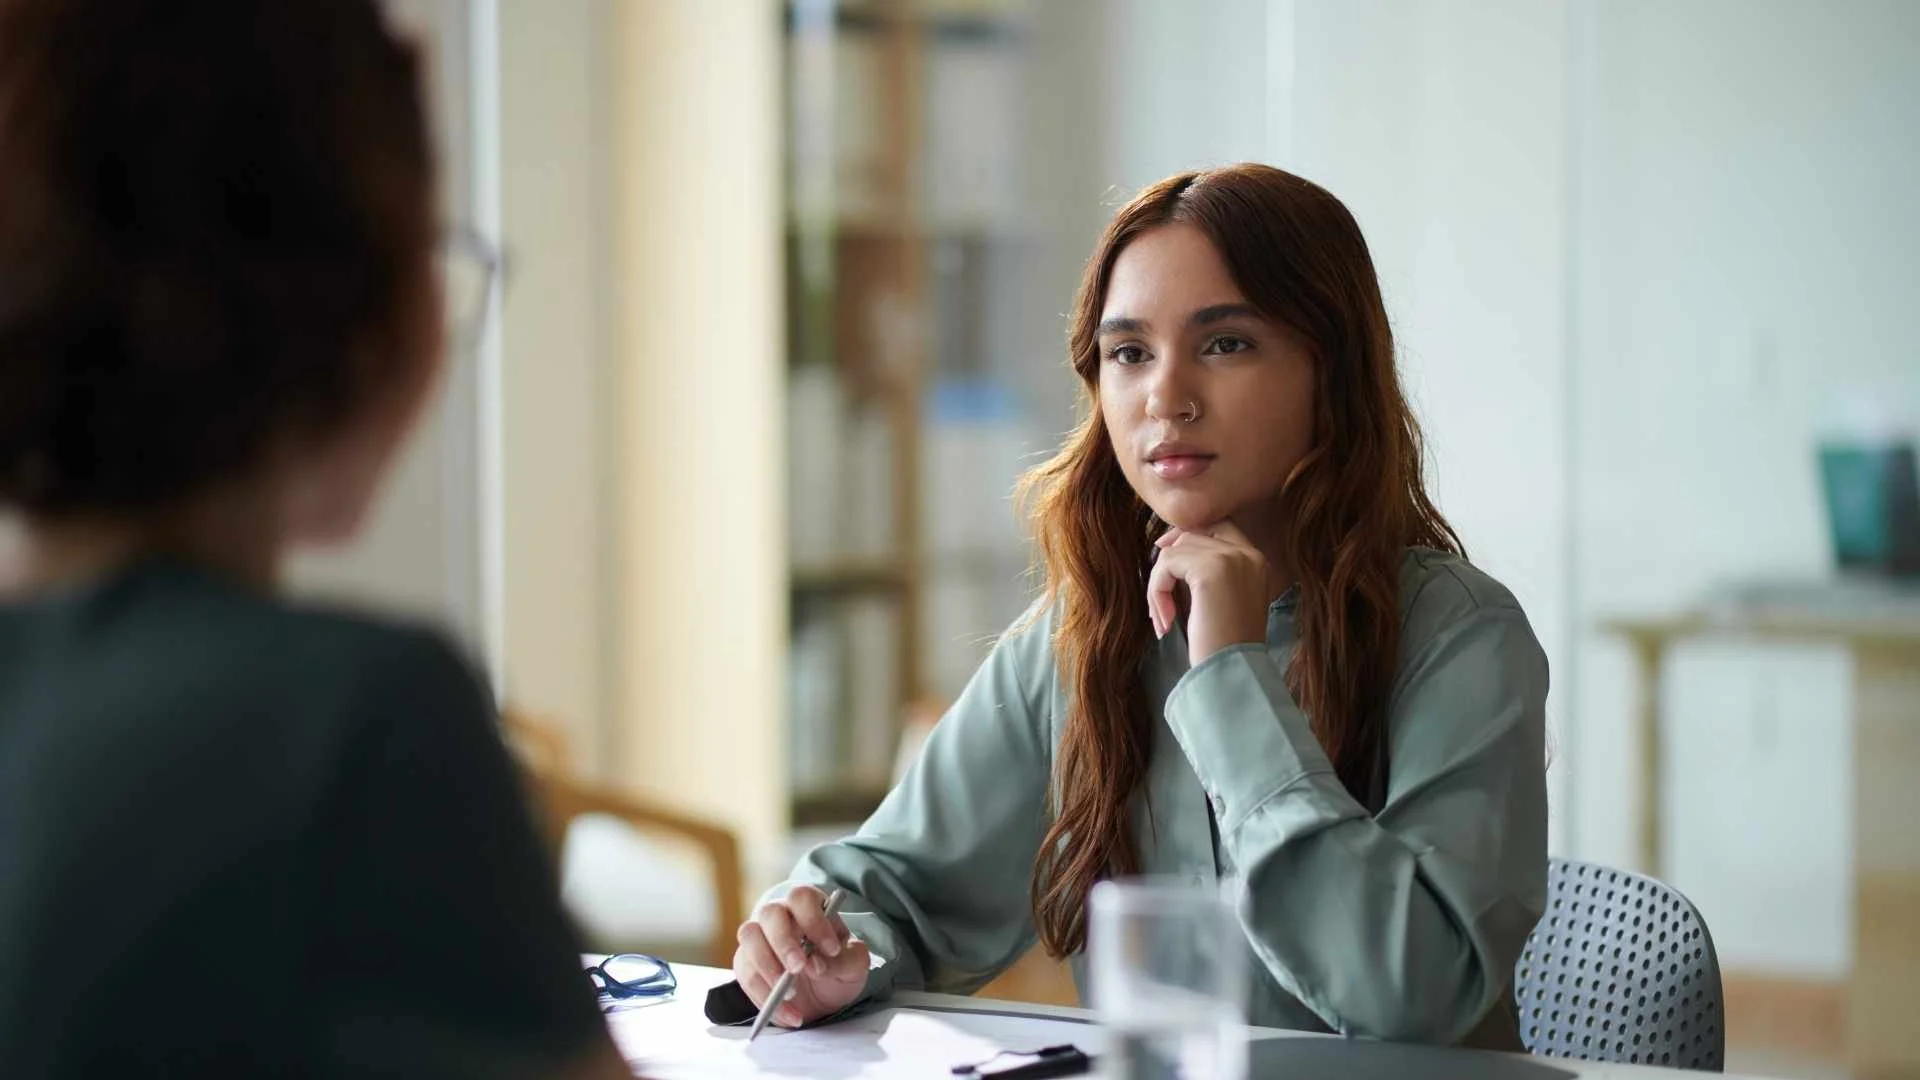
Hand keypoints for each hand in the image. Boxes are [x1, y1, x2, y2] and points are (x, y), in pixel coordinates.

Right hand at [732, 885, 869, 1028]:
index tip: (831, 949)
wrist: (823, 995)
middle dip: (784, 943)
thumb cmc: (838, 967)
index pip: (802, 898)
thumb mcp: (854, 965)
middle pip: (770, 913)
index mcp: (810, 906)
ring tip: (791, 994)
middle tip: (799, 969)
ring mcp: (759, 936)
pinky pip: (745, 973)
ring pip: (749, 936)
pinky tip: (788, 1012)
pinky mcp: (746, 962)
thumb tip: (816, 965)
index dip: (814, 921)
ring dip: (767, 966)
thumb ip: (844, 961)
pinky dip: (764, 995)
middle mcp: (780, 915)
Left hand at [1148, 521, 1272, 666]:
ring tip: (1164, 618)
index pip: (1218, 527)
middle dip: (1168, 562)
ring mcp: (1230, 559)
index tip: (1164, 554)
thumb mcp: (1225, 600)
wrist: (1232, 672)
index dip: (1186, 536)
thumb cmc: (1225, 646)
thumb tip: (1169, 546)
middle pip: (1192, 535)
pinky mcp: (1209, 570)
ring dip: (1158, 585)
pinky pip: (1166, 565)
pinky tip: (1166, 621)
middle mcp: (1247, 554)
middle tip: (1158, 598)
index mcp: (1256, 560)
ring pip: (1174, 552)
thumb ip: (1210, 572)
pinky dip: (1156, 591)